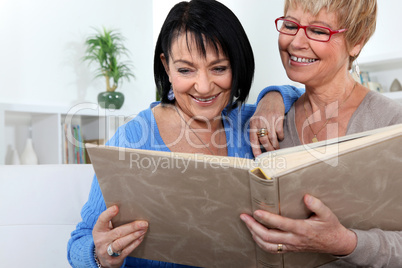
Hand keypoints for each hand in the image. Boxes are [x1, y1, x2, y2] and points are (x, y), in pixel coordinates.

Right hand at [93, 205, 148, 267]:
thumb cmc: (107, 238)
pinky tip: (140, 238)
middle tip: (143, 223)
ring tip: (144, 230)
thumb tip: (127, 209)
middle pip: (117, 232)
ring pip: (121, 243)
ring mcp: (106, 251)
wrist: (102, 259)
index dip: (108, 214)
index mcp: (98, 230)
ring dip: (134, 236)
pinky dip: (134, 244)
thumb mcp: (104, 229)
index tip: (116, 207)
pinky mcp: (114, 260)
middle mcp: (101, 241)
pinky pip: (126, 251)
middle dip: (132, 227)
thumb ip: (112, 221)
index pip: (102, 220)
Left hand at [240, 194, 356, 255]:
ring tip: (247, 225)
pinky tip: (255, 235)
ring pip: (268, 245)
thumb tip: (306, 196)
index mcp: (301, 229)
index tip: (256, 211)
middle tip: (244, 217)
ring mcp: (291, 246)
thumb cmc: (330, 227)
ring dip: (254, 235)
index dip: (267, 218)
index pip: (281, 224)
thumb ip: (317, 205)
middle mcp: (294, 239)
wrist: (336, 244)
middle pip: (269, 237)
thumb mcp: (327, 214)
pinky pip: (272, 249)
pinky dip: (261, 243)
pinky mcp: (290, 249)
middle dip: (253, 226)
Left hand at [250, 91, 284, 156]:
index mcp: (253, 123)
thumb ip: (256, 130)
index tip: (258, 157)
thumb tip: (259, 146)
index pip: (253, 139)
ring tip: (277, 148)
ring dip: (275, 145)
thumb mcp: (256, 119)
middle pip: (264, 140)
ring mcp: (269, 119)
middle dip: (269, 149)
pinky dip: (280, 137)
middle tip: (272, 153)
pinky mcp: (278, 117)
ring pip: (272, 138)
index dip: (256, 149)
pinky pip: (279, 132)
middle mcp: (260, 121)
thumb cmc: (264, 111)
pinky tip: (280, 138)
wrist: (272, 98)